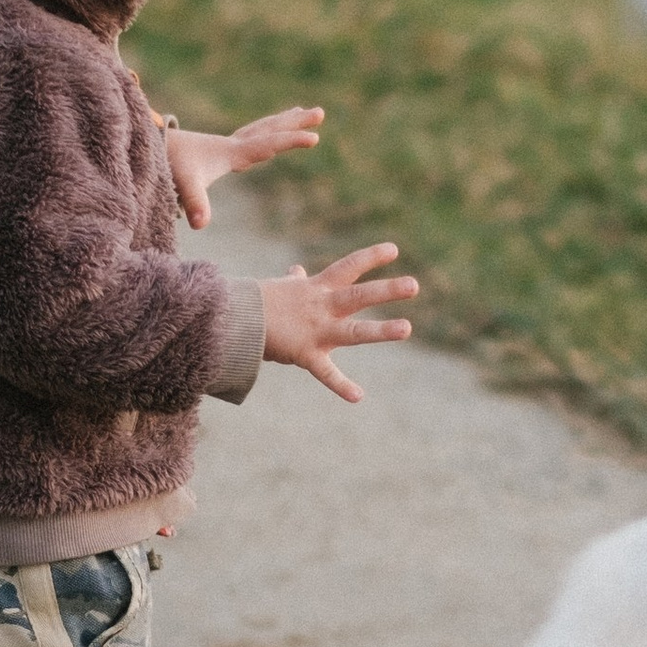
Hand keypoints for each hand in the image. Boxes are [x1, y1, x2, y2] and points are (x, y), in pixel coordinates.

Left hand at [167, 104, 323, 229]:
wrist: (147, 146)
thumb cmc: (168, 164)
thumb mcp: (183, 184)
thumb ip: (195, 203)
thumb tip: (201, 224)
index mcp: (232, 153)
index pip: (268, 145)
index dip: (292, 141)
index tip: (315, 138)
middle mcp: (232, 146)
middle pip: (270, 130)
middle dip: (296, 123)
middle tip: (320, 112)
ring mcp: (226, 146)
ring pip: (262, 130)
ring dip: (282, 122)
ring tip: (300, 113)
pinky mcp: (218, 151)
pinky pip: (251, 137)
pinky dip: (265, 132)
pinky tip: (265, 136)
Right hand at [259, 243, 417, 403]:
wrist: (232, 318)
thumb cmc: (258, 303)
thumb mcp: (281, 288)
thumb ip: (295, 281)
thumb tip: (296, 270)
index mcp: (317, 289)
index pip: (349, 267)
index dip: (371, 258)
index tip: (395, 250)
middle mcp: (321, 307)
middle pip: (358, 295)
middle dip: (386, 290)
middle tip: (414, 285)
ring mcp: (316, 331)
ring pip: (353, 331)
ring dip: (380, 331)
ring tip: (407, 328)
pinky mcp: (305, 355)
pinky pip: (325, 373)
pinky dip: (341, 386)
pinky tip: (358, 396)